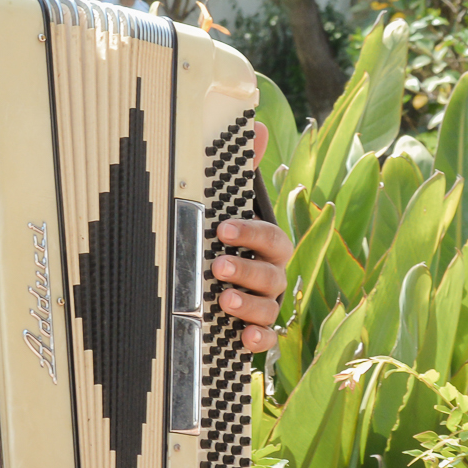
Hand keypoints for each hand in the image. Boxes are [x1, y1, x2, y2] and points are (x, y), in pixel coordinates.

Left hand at [214, 121, 291, 352]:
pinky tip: (243, 338)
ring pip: (271, 308)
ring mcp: (263, 306)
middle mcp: (269, 276)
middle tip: (217, 266)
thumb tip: (257, 126)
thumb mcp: (221, 205)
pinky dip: (259, 341)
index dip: (251, 233)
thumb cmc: (217, 239)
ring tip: (222, 299)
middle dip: (248, 270)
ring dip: (250, 305)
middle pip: (274, 274)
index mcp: (265, 246)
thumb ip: (238, 171)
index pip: (272, 238)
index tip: (222, 229)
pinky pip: (268, 341)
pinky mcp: (252, 333)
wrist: (193, 291)